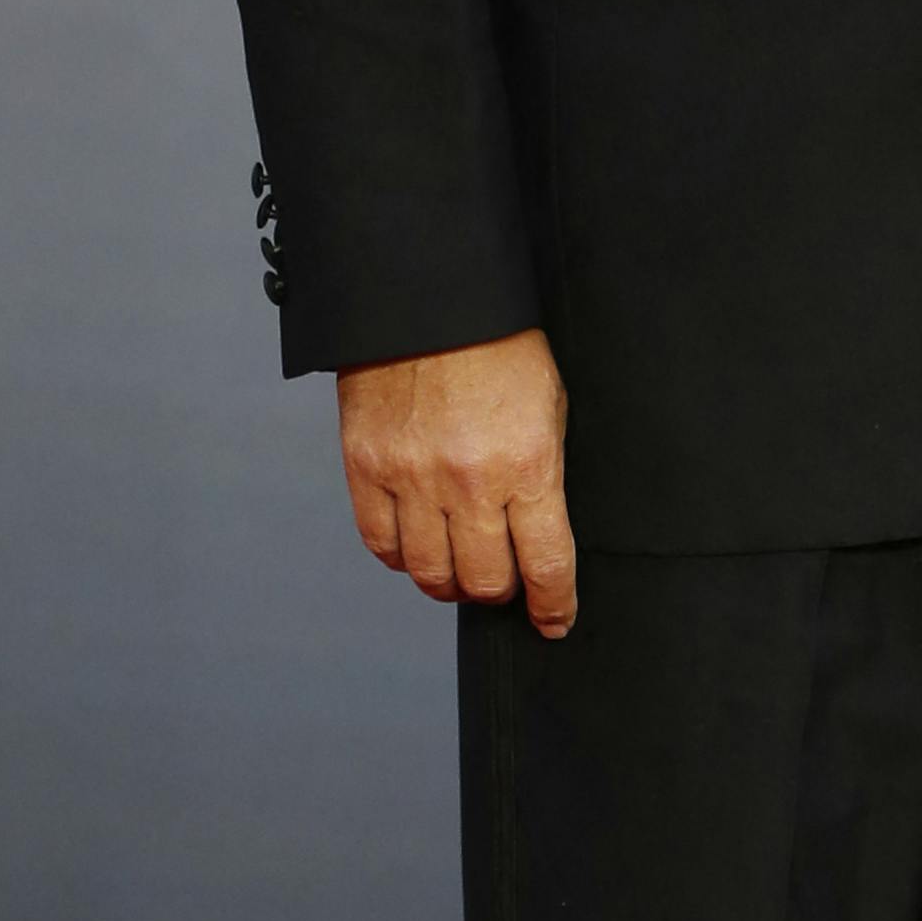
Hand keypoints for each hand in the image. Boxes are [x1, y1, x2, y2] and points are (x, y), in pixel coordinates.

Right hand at [337, 329, 576, 637]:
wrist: (427, 300)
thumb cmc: (499, 349)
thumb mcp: (549, 408)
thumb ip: (543, 476)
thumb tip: (539, 536)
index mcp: (528, 465)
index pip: (546, 565)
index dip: (553, 605)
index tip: (554, 620)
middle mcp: (468, 482)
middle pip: (484, 582)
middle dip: (501, 592)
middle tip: (504, 580)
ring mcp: (412, 478)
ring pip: (430, 574)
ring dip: (450, 583)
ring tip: (460, 568)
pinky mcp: (366, 467)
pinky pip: (382, 544)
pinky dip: (402, 557)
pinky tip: (418, 545)